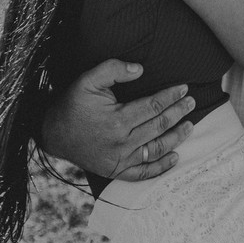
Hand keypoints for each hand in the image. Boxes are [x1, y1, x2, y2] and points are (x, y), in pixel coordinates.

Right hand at [38, 59, 195, 179]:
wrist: (53, 132)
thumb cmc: (72, 103)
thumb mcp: (88, 79)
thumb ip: (114, 69)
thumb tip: (140, 69)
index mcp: (117, 120)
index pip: (154, 106)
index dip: (171, 96)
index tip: (184, 88)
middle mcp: (121, 142)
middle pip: (159, 126)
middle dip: (178, 112)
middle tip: (191, 102)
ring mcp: (119, 160)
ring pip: (156, 149)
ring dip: (176, 137)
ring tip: (189, 125)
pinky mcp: (116, 171)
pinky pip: (143, 173)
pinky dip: (161, 167)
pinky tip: (175, 158)